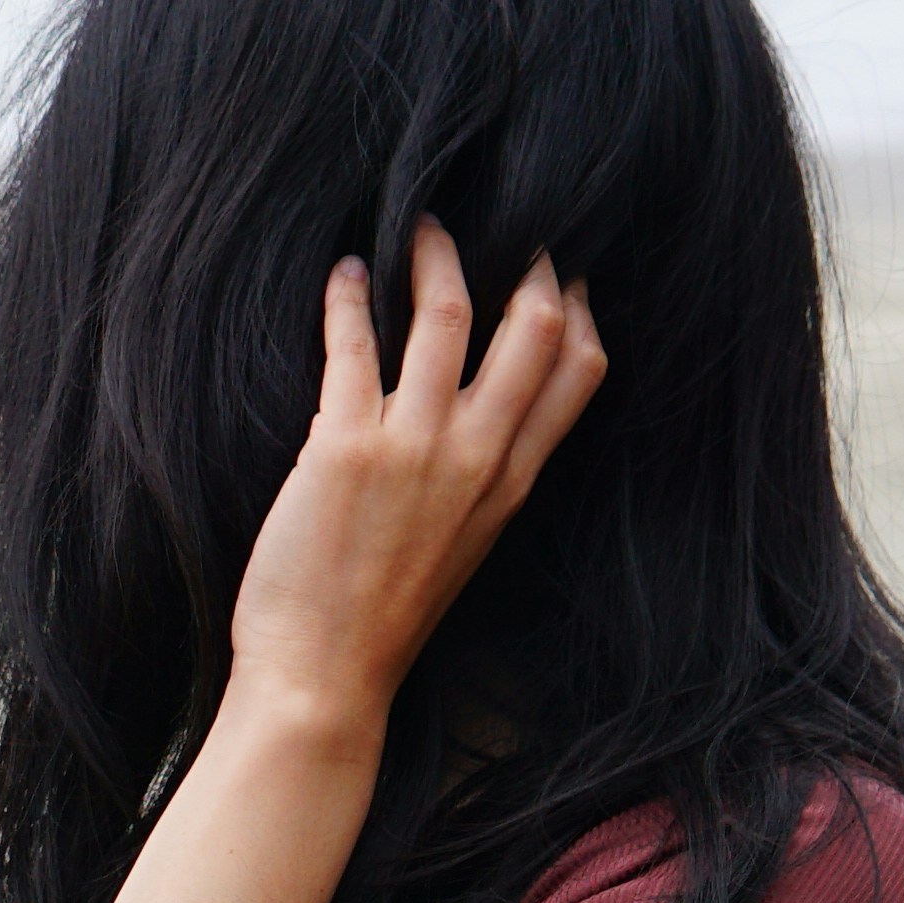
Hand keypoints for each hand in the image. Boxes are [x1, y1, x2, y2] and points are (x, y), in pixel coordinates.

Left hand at [223, 223, 608, 735]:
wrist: (323, 679)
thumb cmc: (382, 619)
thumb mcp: (463, 545)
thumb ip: (479, 480)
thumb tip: (481, 421)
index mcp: (510, 481)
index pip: (580, 373)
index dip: (580, 311)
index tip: (565, 272)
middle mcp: (475, 456)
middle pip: (534, 327)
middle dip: (528, 262)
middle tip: (507, 223)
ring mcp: (414, 447)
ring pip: (447, 313)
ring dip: (434, 255)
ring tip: (420, 224)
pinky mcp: (345, 446)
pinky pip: (353, 344)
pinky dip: (348, 295)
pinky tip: (343, 271)